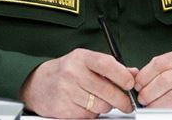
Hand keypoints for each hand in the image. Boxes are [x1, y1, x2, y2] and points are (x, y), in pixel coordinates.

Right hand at [19, 48, 134, 117]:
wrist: (38, 84)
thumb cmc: (67, 70)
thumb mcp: (86, 61)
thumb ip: (110, 67)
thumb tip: (133, 73)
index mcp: (81, 58)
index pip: (106, 64)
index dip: (122, 75)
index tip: (130, 84)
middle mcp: (73, 72)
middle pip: (106, 90)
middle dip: (121, 100)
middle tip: (127, 104)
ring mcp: (67, 91)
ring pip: (100, 106)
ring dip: (106, 107)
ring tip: (100, 101)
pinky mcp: (64, 108)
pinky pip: (88, 116)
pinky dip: (92, 114)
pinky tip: (86, 105)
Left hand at [134, 49, 171, 107]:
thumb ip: (158, 67)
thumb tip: (135, 76)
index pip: (158, 64)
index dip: (144, 76)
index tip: (137, 84)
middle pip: (164, 82)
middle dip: (148, 92)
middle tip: (142, 98)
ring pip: (171, 98)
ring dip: (155, 105)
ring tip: (149, 106)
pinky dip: (168, 113)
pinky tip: (162, 112)